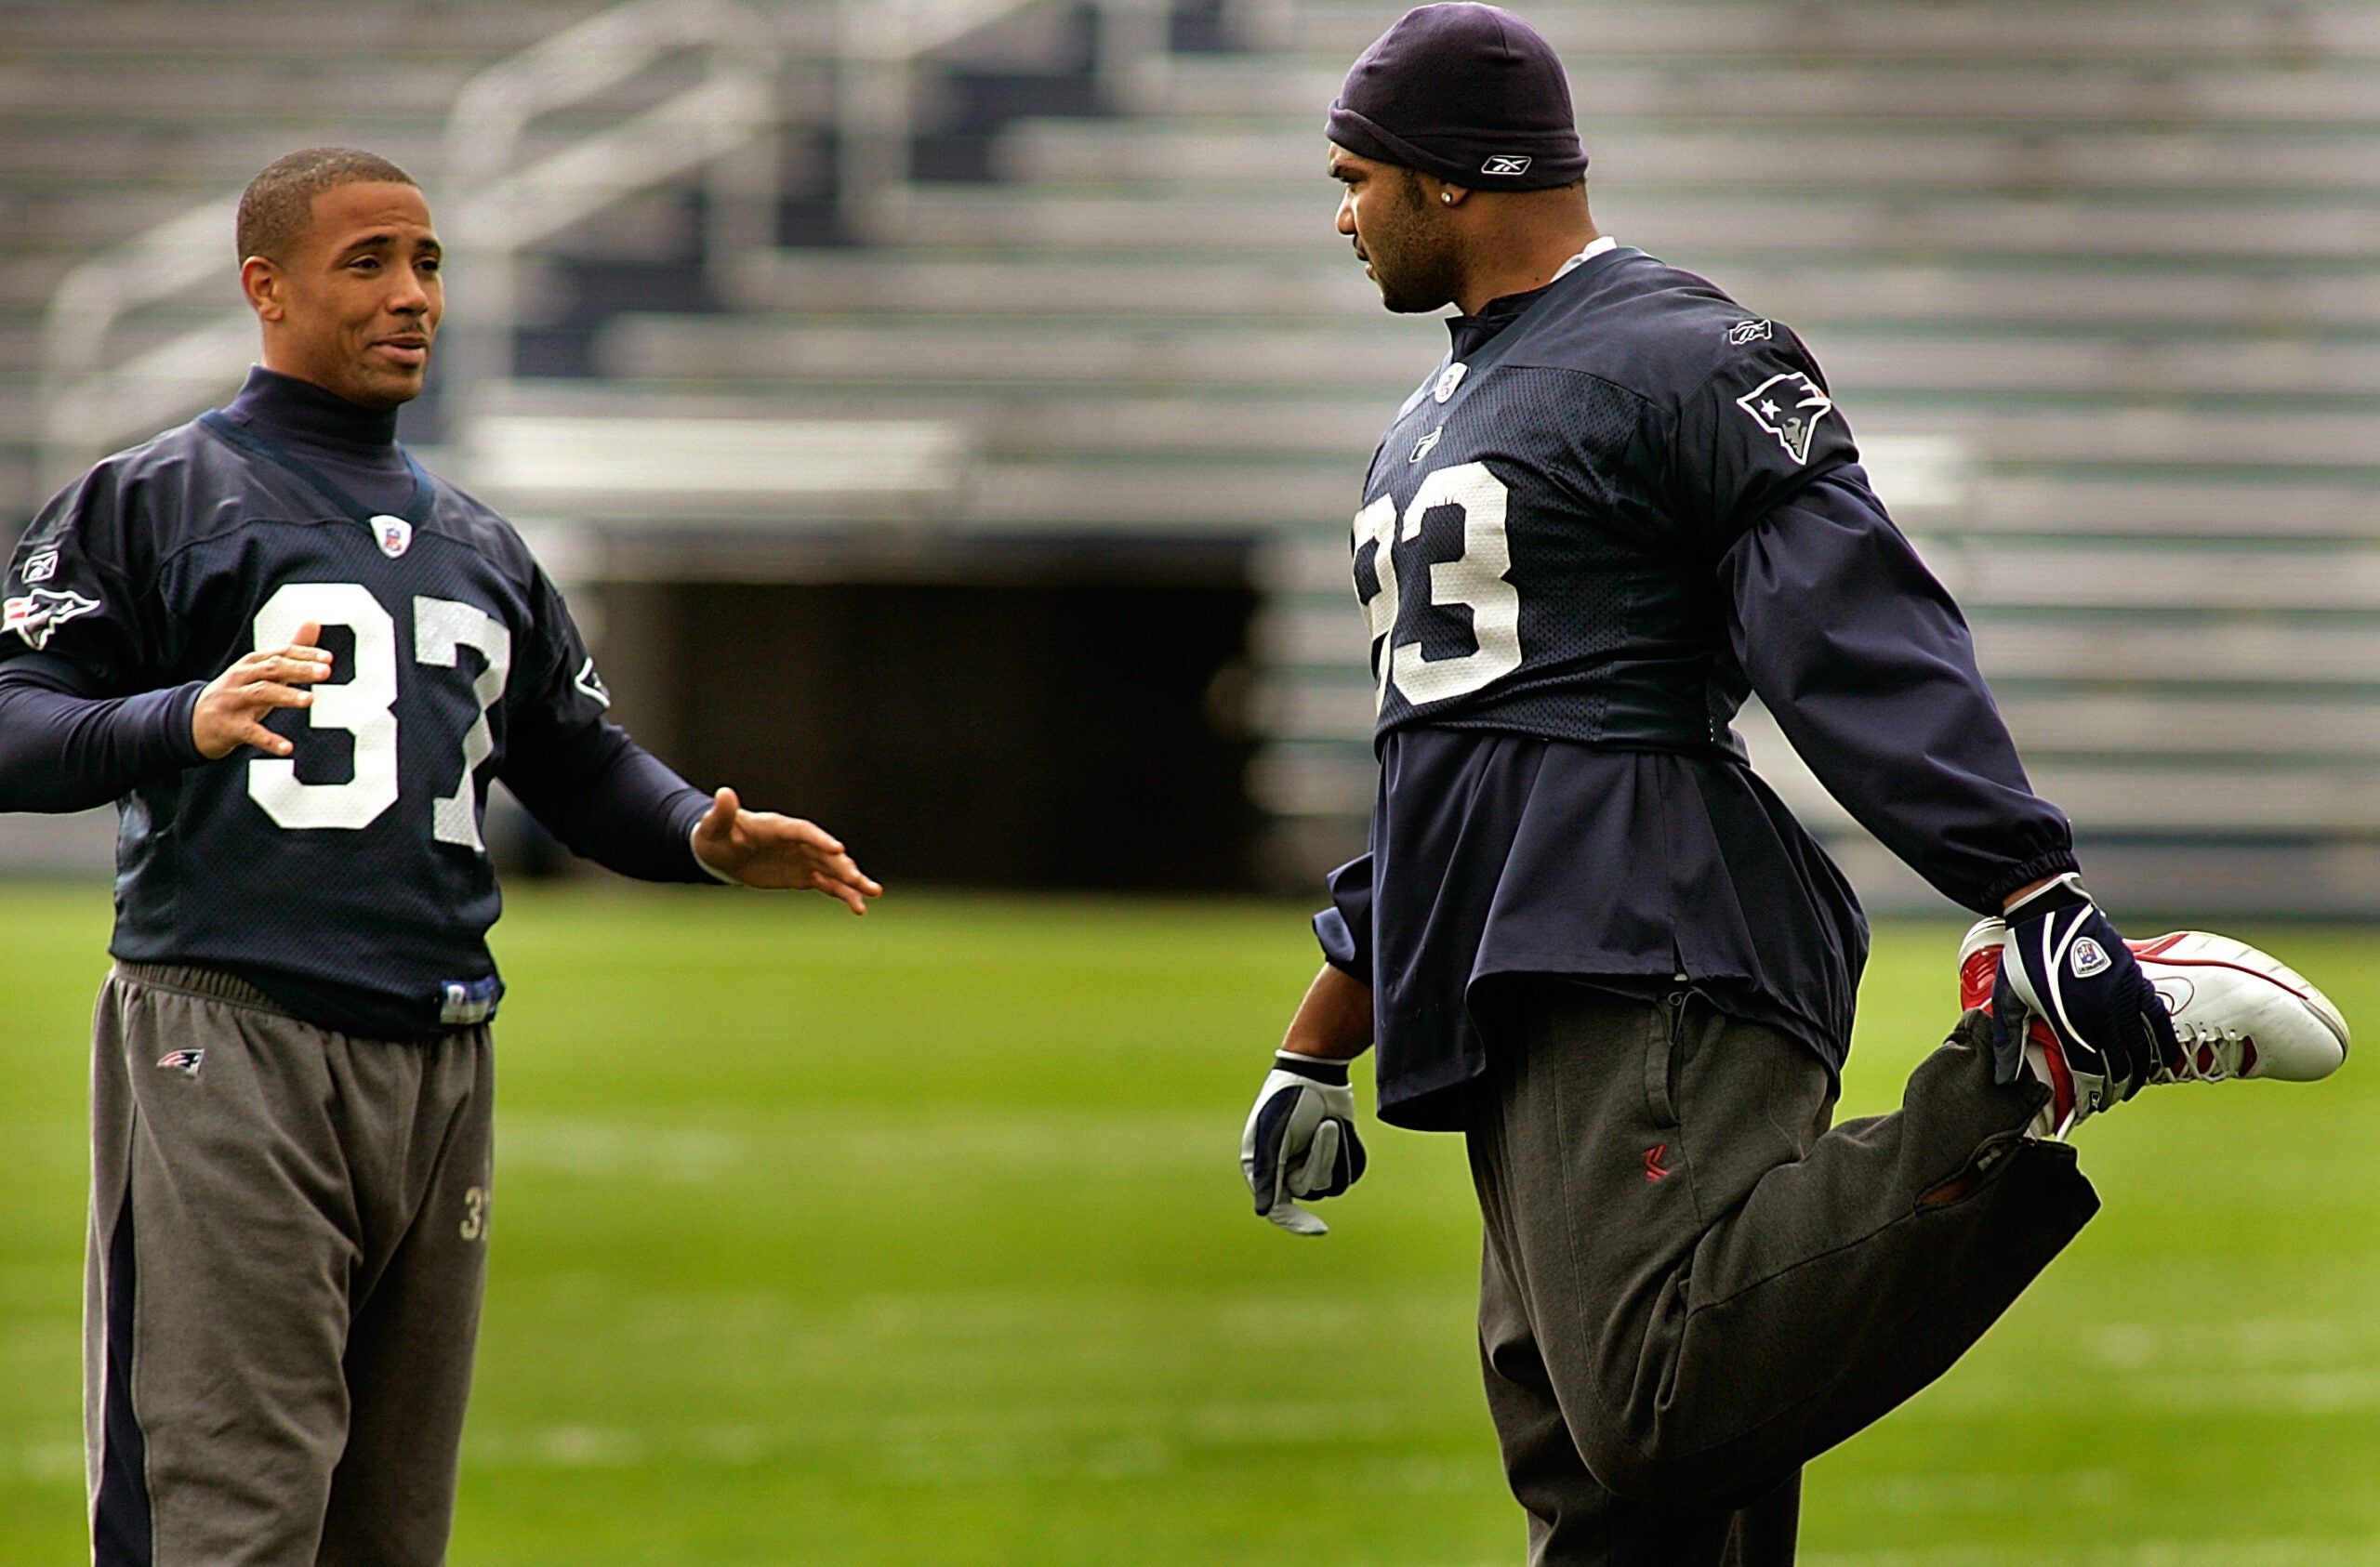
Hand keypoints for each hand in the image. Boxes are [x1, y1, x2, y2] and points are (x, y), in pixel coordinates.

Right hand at [193, 621, 332, 758]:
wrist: (194, 721)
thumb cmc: (238, 694)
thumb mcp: (262, 672)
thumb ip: (290, 651)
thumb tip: (313, 622)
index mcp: (251, 663)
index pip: (280, 653)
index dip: (304, 654)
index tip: (328, 658)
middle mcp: (241, 678)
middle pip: (271, 669)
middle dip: (299, 669)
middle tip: (326, 672)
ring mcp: (233, 701)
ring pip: (261, 694)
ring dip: (286, 695)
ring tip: (309, 700)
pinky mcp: (229, 726)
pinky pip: (251, 732)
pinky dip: (269, 740)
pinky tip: (287, 748)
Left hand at [690, 787, 881, 912]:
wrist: (719, 852)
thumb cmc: (714, 835)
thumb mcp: (713, 827)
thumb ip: (722, 813)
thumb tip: (724, 793)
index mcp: (778, 827)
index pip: (803, 831)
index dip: (820, 840)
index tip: (838, 849)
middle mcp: (796, 842)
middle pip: (824, 852)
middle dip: (843, 865)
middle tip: (859, 880)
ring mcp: (803, 858)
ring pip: (833, 869)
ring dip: (852, 881)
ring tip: (873, 893)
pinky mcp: (804, 875)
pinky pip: (828, 885)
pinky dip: (844, 894)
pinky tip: (859, 907)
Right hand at [1240, 1052, 1366, 1235]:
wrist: (1318, 1071)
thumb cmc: (1289, 1099)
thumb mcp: (1273, 1136)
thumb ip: (1269, 1175)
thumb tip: (1264, 1212)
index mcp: (1263, 1168)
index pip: (1278, 1209)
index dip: (1296, 1223)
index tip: (1320, 1230)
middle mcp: (1286, 1173)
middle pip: (1313, 1191)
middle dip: (1323, 1159)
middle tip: (1326, 1127)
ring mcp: (1311, 1166)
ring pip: (1334, 1185)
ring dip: (1336, 1153)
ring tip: (1330, 1123)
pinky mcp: (1334, 1159)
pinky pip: (1350, 1173)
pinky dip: (1350, 1152)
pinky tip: (1342, 1127)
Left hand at [1993, 874, 2177, 1100]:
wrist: (2050, 910)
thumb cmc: (2025, 954)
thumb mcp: (2010, 998)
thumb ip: (2009, 1040)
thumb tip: (2002, 1078)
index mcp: (2071, 1020)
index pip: (2090, 1071)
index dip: (2092, 1093)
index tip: (2089, 1106)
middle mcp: (2103, 1012)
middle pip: (2119, 1065)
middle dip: (2115, 1088)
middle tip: (2107, 1099)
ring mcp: (2124, 996)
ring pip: (2141, 1047)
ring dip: (2138, 1071)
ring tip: (2128, 1086)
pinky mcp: (2136, 980)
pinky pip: (2157, 1019)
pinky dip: (2161, 1042)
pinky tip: (2162, 1059)